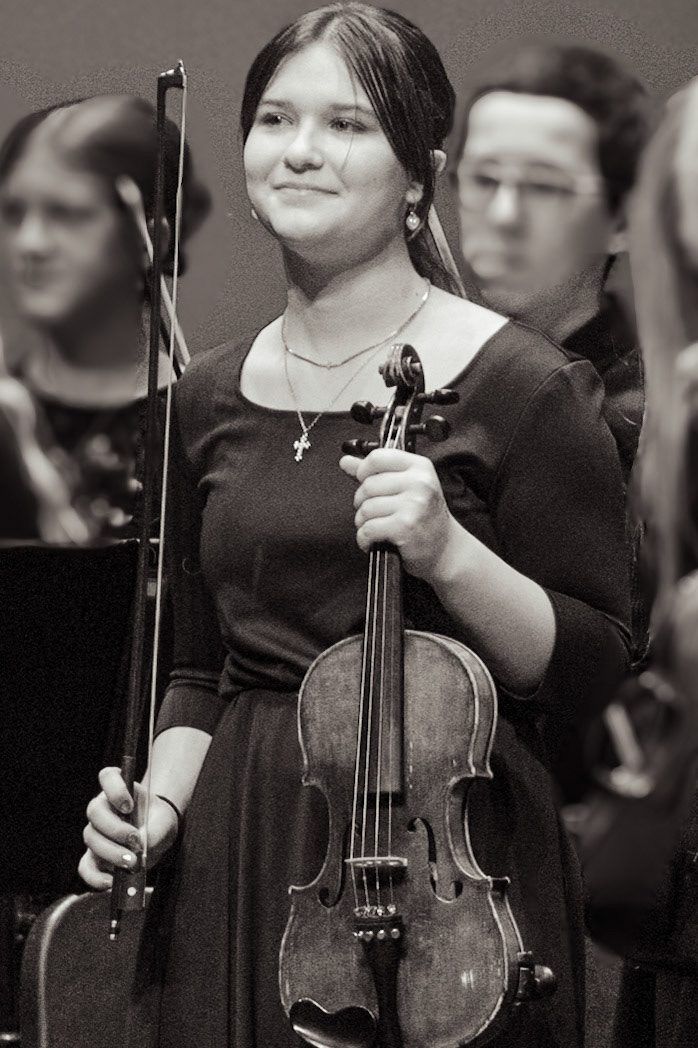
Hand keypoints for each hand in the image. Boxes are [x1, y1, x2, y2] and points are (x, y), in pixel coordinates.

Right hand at [78, 767, 178, 889]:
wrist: (158, 838)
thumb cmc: (159, 822)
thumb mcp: (165, 823)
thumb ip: (154, 833)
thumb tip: (138, 851)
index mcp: (120, 789)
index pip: (107, 777)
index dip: (115, 789)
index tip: (129, 805)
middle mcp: (103, 808)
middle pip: (95, 812)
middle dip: (115, 830)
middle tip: (136, 842)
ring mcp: (96, 832)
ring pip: (90, 838)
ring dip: (110, 852)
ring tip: (132, 862)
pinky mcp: (94, 856)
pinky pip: (85, 867)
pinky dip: (95, 876)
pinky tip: (111, 882)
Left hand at [339, 448, 458, 582]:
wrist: (445, 549)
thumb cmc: (424, 517)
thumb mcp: (406, 487)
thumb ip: (375, 472)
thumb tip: (346, 461)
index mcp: (420, 467)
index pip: (377, 458)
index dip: (363, 471)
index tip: (365, 482)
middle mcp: (419, 482)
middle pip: (367, 485)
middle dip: (362, 503)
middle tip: (375, 513)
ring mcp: (414, 505)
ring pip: (365, 508)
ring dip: (363, 522)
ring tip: (377, 527)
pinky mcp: (405, 527)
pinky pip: (368, 529)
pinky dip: (365, 539)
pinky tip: (374, 541)